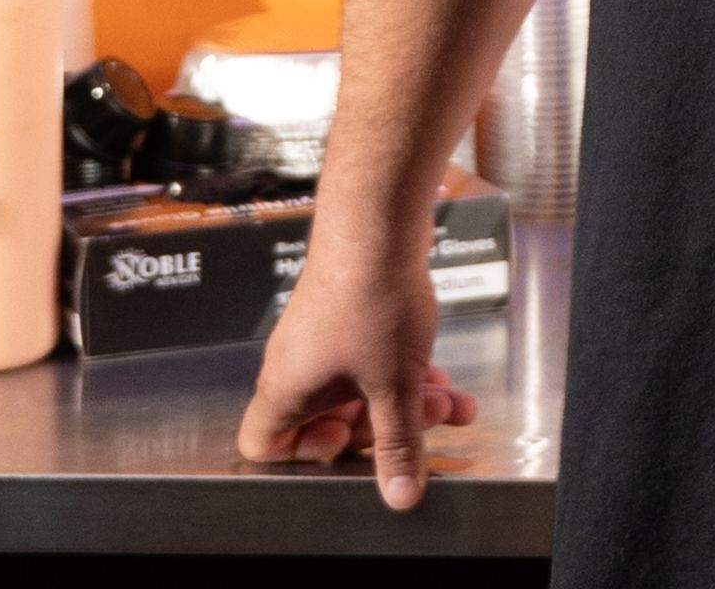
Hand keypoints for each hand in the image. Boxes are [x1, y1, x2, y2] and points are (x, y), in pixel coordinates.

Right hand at [234, 223, 479, 502]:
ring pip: (359, 386)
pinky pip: (371, 357)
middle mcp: (295, 363)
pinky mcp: (346, 313)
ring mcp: (321, 336)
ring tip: (450, 399)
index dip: (305, 454)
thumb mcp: (394, 385)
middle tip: (425, 419)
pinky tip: (443, 371)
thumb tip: (399, 494)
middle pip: (328, 419)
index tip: (348, 442)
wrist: (379, 221)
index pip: (264, 443)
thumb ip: (397, 444)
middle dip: (384, 424)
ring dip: (406, 398)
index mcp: (286, 388)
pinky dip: (404, 368)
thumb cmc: (371, 297)